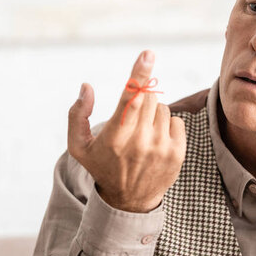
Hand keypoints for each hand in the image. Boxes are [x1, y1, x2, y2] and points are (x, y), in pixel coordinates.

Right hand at [67, 50, 186, 211]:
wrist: (130, 200)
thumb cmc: (102, 166)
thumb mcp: (79, 146)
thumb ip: (77, 115)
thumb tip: (86, 86)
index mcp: (115, 136)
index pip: (131, 98)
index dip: (139, 74)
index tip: (148, 54)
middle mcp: (140, 141)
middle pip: (149, 98)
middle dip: (141, 99)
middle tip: (133, 117)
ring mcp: (161, 148)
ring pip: (162, 108)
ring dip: (153, 114)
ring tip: (142, 134)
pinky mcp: (178, 153)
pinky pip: (177, 121)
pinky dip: (167, 126)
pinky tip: (156, 141)